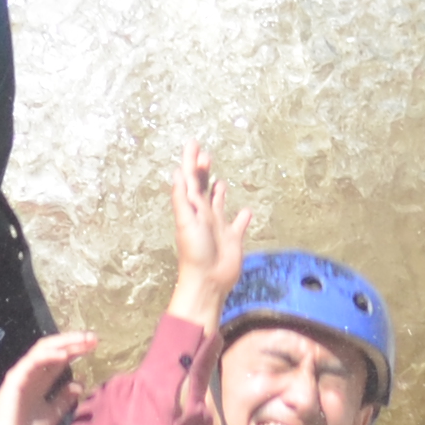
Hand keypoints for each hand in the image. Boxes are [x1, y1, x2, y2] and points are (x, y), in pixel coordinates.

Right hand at [0, 327, 96, 424]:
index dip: (77, 350)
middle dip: (74, 341)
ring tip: (82, 340)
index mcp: (40, 381)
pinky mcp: (15, 377)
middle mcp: (32, 372)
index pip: (60, 360)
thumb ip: (64, 398)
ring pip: (44, 349)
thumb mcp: (53, 414)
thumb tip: (80, 384)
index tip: (94, 345)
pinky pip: (33, 361)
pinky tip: (64, 354)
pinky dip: (49, 355)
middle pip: (54, 350)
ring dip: (64, 343)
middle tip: (93, 337)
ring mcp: (22, 372)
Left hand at [166, 144, 250, 327]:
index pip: (190, 179)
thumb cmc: (195, 253)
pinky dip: (243, 217)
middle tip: (206, 155)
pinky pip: (238, 223)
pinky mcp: (233, 238)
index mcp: (192, 208)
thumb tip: (178, 171)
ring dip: (218, 191)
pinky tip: (246, 211)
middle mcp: (204, 214)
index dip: (190, 161)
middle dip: (203, 171)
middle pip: (203, 187)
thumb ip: (182, 198)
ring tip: (219, 180)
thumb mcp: (186, 222)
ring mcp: (219, 226)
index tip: (193, 143)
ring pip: (218, 203)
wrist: (208, 280)